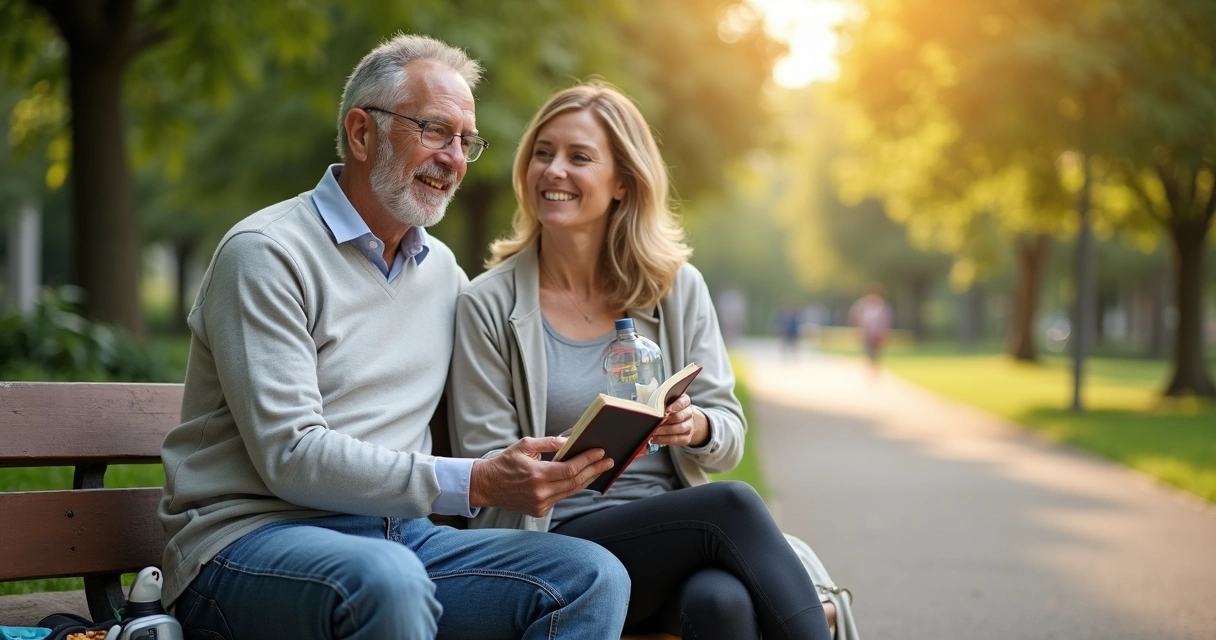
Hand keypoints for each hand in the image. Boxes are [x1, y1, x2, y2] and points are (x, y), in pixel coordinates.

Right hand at [469, 437, 613, 516]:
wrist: (486, 486)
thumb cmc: (504, 463)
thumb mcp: (524, 446)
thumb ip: (548, 443)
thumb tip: (569, 441)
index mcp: (537, 474)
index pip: (571, 468)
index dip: (588, 460)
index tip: (601, 452)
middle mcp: (541, 492)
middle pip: (576, 481)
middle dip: (594, 470)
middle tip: (608, 461)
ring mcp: (541, 504)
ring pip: (571, 491)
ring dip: (587, 479)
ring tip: (599, 469)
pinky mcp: (539, 511)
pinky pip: (562, 497)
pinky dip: (573, 487)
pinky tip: (582, 479)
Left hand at [649, 394, 708, 447]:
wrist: (684, 420)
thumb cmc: (671, 409)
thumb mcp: (668, 401)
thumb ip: (661, 402)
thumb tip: (650, 407)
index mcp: (685, 401)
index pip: (682, 402)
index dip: (675, 406)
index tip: (666, 410)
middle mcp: (689, 413)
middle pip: (679, 417)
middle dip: (666, 420)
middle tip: (655, 422)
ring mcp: (689, 426)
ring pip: (679, 429)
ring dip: (664, 431)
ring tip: (653, 432)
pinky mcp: (686, 437)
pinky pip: (676, 440)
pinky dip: (664, 440)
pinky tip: (655, 439)